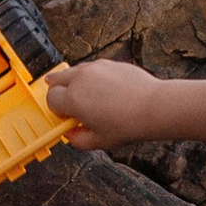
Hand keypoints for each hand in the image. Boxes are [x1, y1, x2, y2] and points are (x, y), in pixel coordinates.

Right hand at [46, 56, 167, 149]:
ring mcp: (95, 68)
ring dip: (72, 81)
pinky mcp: (109, 63)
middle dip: (57, 90)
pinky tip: (101, 88)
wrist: (153, 106)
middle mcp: (80, 79)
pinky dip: (90, 76)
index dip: (55, 110)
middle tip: (64, 100)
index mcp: (73, 99)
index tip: (64, 116)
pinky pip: (91, 68)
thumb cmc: (128, 125)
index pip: (51, 99)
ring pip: (73, 71)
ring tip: (82, 93)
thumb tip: (71, 135)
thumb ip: (78, 140)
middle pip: (56, 79)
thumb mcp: (99, 141)